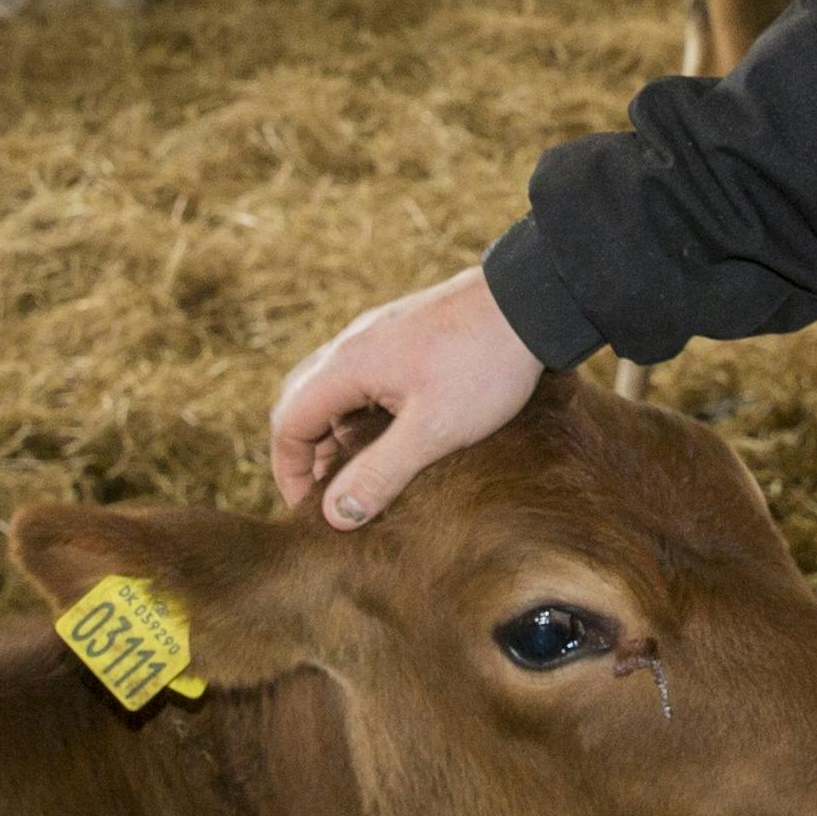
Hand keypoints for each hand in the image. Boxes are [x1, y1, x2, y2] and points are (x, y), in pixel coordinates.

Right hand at [269, 270, 545, 528]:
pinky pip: (360, 375)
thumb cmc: (483, 365)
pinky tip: (391, 434)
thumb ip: (380, 473)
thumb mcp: (432, 431)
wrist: (529, 301)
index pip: (287, 422)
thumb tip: (336, 514)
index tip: (308, 508)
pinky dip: (358, 410)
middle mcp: (351, 344)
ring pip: (331, 387)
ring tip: (360, 472)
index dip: (289, 470)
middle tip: (328, 493)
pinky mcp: (403, 333)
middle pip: (300, 401)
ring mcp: (376, 334)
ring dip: (334, 431)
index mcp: (346, 366)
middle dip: (305, 451)